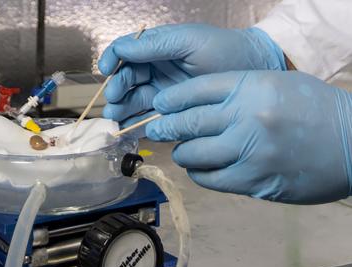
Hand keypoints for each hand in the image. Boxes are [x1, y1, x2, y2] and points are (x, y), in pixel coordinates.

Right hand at [99, 23, 285, 129]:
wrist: (255, 72)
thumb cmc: (224, 50)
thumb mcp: (189, 41)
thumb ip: (155, 45)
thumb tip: (121, 49)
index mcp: (157, 48)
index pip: (125, 52)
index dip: (112, 60)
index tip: (106, 70)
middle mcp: (156, 70)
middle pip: (126, 79)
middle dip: (116, 89)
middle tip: (115, 100)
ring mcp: (163, 93)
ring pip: (133, 101)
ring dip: (121, 109)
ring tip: (116, 118)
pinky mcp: (171, 114)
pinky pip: (147, 119)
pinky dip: (135, 125)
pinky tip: (128, 130)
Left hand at [146, 71, 351, 203]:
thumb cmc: (317, 111)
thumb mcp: (277, 84)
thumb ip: (236, 91)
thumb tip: (193, 106)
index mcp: (253, 87)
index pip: (195, 91)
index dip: (171, 100)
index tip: (161, 105)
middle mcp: (247, 118)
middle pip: (188, 122)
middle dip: (164, 127)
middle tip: (155, 130)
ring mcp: (250, 152)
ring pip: (193, 154)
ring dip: (184, 152)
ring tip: (186, 150)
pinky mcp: (253, 182)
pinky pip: (209, 179)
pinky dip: (200, 173)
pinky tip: (203, 168)